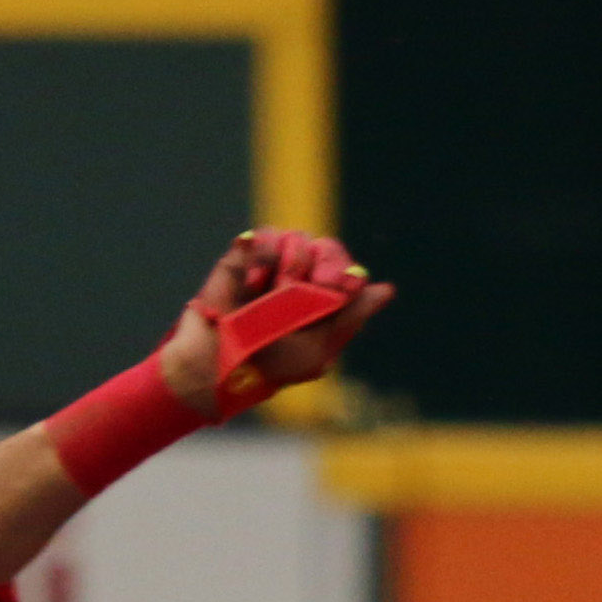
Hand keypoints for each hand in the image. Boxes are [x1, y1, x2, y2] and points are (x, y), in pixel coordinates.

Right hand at [153, 227, 393, 416]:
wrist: (215, 361)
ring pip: (298, 239)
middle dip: (323, 263)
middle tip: (308, 286)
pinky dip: (263, 257)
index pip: (347, 270)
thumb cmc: (268, 366)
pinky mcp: (244, 255)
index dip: (343, 272)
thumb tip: (385, 289)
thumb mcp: (317, 350)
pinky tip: (253, 285)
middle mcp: (300, 279)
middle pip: (327, 247)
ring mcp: (272, 265)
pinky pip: (265, 236)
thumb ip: (351, 317)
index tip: (334, 288)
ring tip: (272, 294)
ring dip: (289, 266)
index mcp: (322, 302)